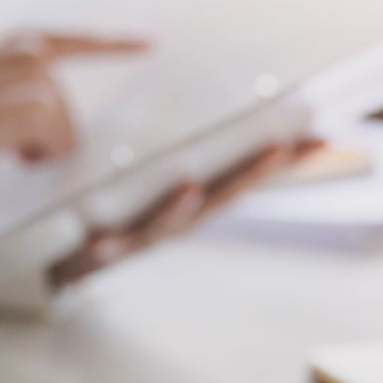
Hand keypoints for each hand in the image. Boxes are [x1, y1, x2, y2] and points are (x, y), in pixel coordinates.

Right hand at [0, 30, 147, 166]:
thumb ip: (17, 87)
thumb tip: (54, 125)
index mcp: (17, 40)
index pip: (78, 42)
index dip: (117, 46)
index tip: (151, 44)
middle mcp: (32, 50)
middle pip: (68, 115)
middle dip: (38, 136)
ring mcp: (38, 77)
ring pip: (64, 135)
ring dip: (31, 148)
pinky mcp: (39, 105)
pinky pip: (57, 148)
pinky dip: (31, 157)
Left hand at [45, 140, 310, 287]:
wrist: (64, 266)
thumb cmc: (118, 221)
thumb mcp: (161, 188)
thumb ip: (195, 155)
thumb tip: (238, 116)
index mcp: (192, 201)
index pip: (245, 175)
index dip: (280, 158)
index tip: (318, 138)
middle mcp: (173, 222)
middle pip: (220, 199)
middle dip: (252, 175)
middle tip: (282, 149)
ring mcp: (136, 241)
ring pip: (164, 227)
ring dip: (179, 210)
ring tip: (191, 188)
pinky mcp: (97, 256)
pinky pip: (101, 252)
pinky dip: (106, 247)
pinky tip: (102, 239)